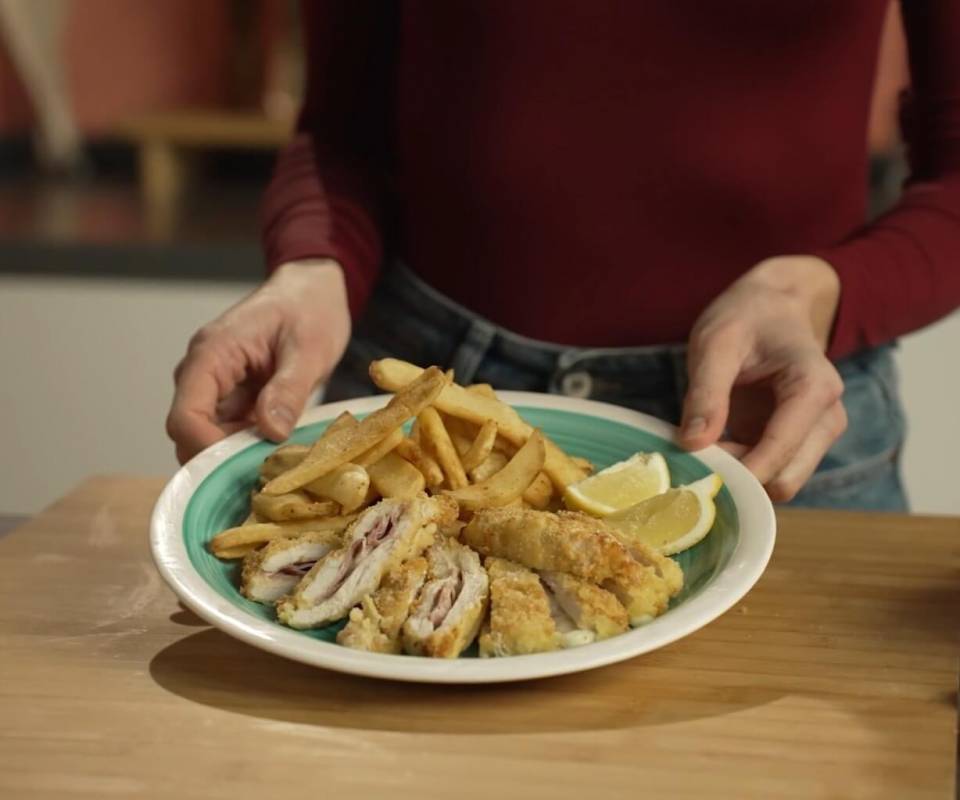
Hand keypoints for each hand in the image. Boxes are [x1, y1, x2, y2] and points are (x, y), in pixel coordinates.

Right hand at [166, 259, 350, 463]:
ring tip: (279, 460)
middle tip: (268, 469)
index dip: (207, 449)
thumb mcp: (310, 348)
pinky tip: (279, 449)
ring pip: (209, 436)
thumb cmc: (310, 308)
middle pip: (190, 433)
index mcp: (212, 353)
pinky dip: (250, 445)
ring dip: (238, 454)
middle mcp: (204, 372)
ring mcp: (217, 386)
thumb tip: (271, 432)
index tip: (245, 466)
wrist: (313, 289)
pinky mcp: (234, 396)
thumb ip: (289, 389)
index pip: (186, 416)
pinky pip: (231, 431)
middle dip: (222, 458)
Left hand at [679, 256, 846, 500]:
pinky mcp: (797, 443)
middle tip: (695, 458)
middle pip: (787, 480)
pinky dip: (742, 472)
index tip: (697, 468)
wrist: (770, 306)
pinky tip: (712, 450)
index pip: (780, 450)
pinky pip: (771, 474)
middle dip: (741, 479)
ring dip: (741, 478)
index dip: (739, 470)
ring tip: (702, 449)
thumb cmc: (745, 317)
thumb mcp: (715, 344)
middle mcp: (826, 418)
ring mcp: (815, 435)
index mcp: (814, 387)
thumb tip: (692, 445)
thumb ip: (706, 393)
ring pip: (780, 484)